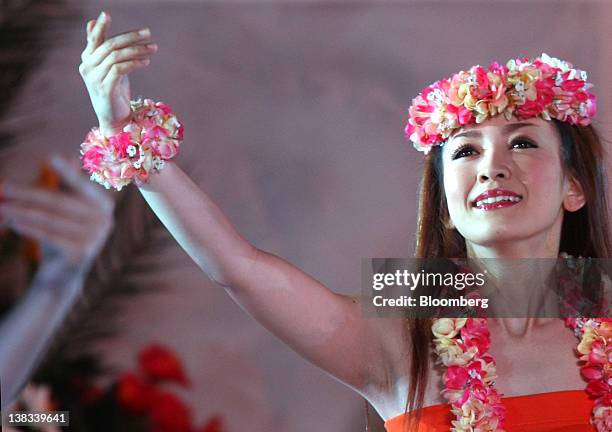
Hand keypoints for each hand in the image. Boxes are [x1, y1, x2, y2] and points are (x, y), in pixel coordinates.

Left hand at [0, 156, 114, 270]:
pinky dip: (29, 228)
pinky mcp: (81, 253)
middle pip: (58, 202)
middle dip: (28, 194)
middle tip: (4, 187)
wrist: (64, 272)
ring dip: (22, 212)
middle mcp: (103, 219)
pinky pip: (49, 236)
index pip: (79, 185)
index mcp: (103, 204)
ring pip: (50, 220)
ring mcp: (95, 237)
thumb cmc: (63, 232)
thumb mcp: (66, 208)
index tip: (51, 157)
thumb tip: (68, 156)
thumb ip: (67, 183)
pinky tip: (13, 223)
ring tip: (3, 206)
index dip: (65, 172)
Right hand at [78, 11, 157, 135]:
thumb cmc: (114, 91)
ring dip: (137, 50)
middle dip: (130, 37)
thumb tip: (91, 22)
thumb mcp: (109, 67)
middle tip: (148, 33)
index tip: (106, 14)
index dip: (100, 27)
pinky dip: (134, 63)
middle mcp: (87, 68)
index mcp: (87, 60)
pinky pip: (120, 70)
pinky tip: (146, 62)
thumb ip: (103, 48)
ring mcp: (94, 79)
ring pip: (116, 56)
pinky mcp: (105, 89)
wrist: (115, 120)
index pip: (93, 39)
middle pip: (109, 46)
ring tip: (153, 49)